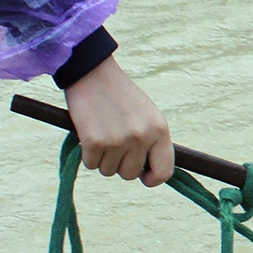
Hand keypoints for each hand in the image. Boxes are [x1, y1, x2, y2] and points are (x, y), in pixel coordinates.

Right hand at [62, 56, 173, 186]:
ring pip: (109, 171)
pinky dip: (87, 154)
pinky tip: (89, 133)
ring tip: (102, 133)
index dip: (153, 179)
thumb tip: (149, 175)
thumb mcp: (147, 116)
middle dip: (120, 164)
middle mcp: (142, 137)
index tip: (143, 176)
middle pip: (130, 174)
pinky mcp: (94, 142)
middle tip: (114, 142)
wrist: (92, 73)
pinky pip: (91, 164)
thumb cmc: (120, 96)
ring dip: (103, 158)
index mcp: (159, 130)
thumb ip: (152, 142)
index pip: (164, 171)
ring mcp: (118, 141)